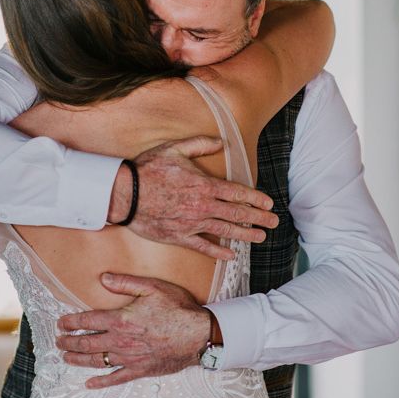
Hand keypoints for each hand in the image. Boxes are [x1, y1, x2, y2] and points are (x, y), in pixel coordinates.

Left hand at [56, 273, 210, 388]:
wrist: (200, 334)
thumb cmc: (178, 309)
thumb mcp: (152, 287)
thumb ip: (125, 282)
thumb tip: (103, 279)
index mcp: (121, 319)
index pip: (88, 321)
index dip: (71, 322)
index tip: (60, 323)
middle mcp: (121, 341)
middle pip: (88, 343)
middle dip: (70, 342)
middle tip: (58, 342)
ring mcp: (130, 357)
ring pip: (98, 361)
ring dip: (79, 360)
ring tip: (66, 358)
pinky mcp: (141, 370)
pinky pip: (116, 378)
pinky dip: (101, 382)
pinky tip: (90, 383)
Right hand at [108, 136, 277, 259]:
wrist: (124, 194)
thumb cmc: (147, 169)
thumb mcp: (174, 148)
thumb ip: (199, 144)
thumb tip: (220, 142)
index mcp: (203, 184)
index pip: (237, 192)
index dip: (255, 199)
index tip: (268, 203)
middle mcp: (202, 206)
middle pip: (237, 213)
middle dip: (258, 218)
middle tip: (273, 222)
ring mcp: (192, 223)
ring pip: (225, 231)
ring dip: (245, 235)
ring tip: (260, 237)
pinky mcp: (179, 236)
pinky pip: (203, 247)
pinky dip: (218, 252)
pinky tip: (230, 255)